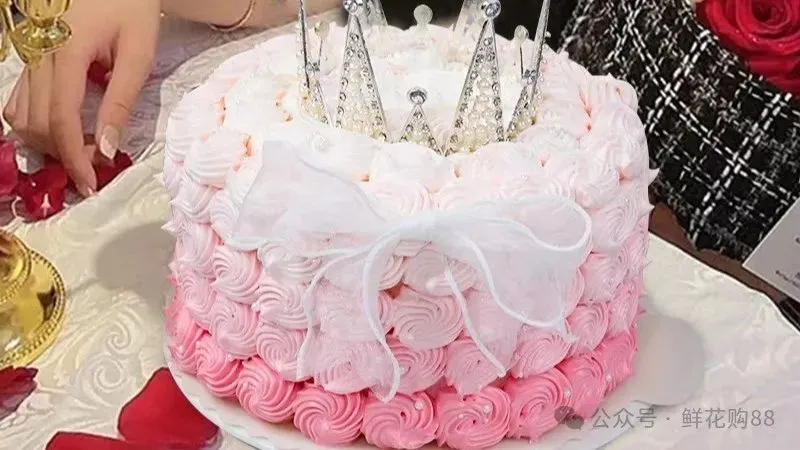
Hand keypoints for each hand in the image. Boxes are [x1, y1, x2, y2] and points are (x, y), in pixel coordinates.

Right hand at [2, 0, 159, 195]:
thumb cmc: (130, 7)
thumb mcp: (138, 52)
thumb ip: (121, 100)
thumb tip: (108, 149)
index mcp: (65, 54)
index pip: (61, 122)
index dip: (74, 158)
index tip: (90, 184)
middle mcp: (37, 57)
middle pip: (37, 125)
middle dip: (64, 155)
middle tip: (96, 167)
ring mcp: (28, 57)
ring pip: (21, 117)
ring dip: (49, 143)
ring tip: (85, 151)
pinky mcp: (28, 58)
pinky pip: (19, 102)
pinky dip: (37, 125)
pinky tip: (66, 132)